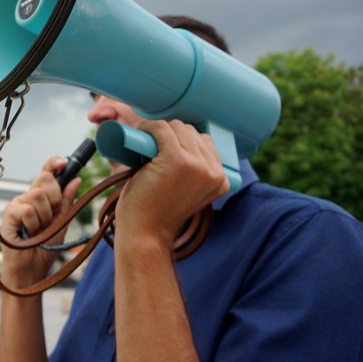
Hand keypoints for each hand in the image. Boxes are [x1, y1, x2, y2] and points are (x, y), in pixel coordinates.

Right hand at [0, 156, 80, 287]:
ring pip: (37, 195)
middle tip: (50, 218)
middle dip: (54, 199)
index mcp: (41, 196)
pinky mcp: (8, 213)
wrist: (32, 269)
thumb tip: (77, 180)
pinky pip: (27, 210)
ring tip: (38, 230)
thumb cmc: (44, 248)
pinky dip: (32, 224)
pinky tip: (28, 233)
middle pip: (44, 179)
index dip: (53, 163)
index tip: (63, 163)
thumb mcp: (62, 222)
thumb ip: (67, 201)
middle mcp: (28, 196)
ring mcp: (17, 203)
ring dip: (43, 217)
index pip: (46, 172)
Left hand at [115, 119, 229, 247]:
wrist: (145, 234)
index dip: (183, 142)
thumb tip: (181, 135)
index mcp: (221, 180)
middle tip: (152, 149)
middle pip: (192, 132)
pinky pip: (161, 129)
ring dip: (159, 130)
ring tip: (146, 144)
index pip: (206, 142)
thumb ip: (194, 171)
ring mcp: (196, 165)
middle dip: (171, 135)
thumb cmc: (158, 212)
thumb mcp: (187, 190)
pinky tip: (141, 133)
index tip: (165, 148)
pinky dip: (149, 127)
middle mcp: (214, 171)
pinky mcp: (175, 159)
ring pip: (177, 127)